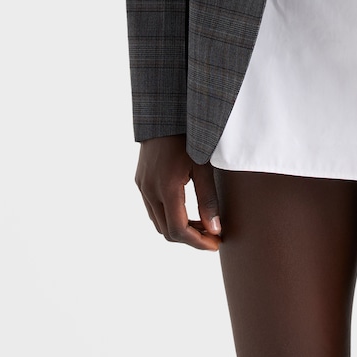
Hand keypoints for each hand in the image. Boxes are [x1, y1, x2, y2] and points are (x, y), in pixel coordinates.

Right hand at [135, 135, 221, 250]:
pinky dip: (168, 217)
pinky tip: (186, 211)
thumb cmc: (189, 136)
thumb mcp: (203, 166)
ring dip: (179, 229)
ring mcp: (142, 186)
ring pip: (158, 222)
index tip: (216, 242)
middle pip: (167, 231)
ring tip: (202, 224)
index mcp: (166, 188)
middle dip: (191, 238)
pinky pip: (152, 209)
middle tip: (212, 235)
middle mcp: (150, 190)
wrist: (164, 114)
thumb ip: (208, 199)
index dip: (198, 242)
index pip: (179, 230)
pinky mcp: (140, 181)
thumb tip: (215, 229)